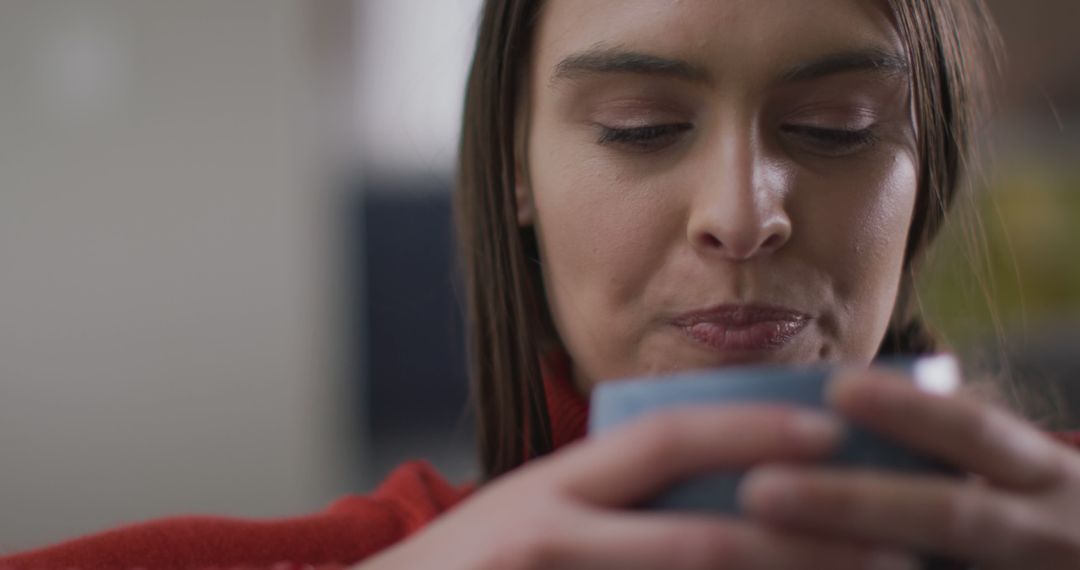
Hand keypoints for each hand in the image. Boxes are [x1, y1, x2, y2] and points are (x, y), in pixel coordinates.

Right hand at [359, 404, 918, 568]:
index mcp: (554, 487)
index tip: (827, 435)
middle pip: (698, 537)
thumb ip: (603, 503)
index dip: (748, 430)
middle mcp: (550, 531)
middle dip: (801, 543)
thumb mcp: (530, 516)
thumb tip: (712, 495)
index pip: (663, 440)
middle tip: (891, 543)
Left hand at [739, 367, 1079, 568]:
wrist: (1077, 562)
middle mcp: (1045, 531)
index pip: (976, 430)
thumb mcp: (1020, 471)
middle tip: (759, 489)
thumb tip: (830, 400)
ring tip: (763, 543)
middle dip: (850, 500)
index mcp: (1042, 474)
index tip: (837, 389)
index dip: (909, 410)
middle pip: (947, 514)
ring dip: (843, 560)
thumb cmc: (1030, 510)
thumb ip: (952, 444)